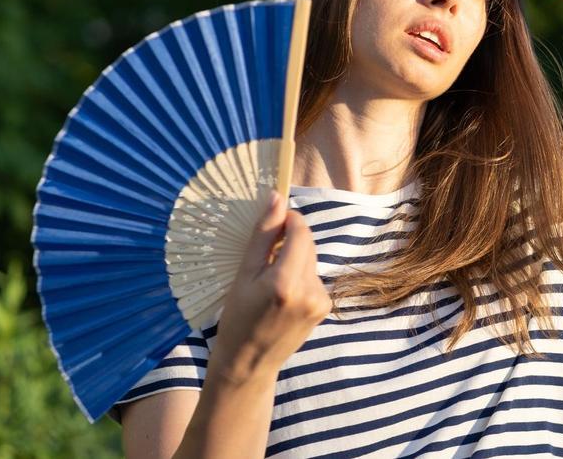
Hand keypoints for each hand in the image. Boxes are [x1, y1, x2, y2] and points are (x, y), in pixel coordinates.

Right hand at [206, 190, 331, 384]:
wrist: (249, 364)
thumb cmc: (237, 319)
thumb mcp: (243, 275)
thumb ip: (263, 236)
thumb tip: (277, 197)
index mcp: (286, 282)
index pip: (300, 232)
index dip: (289, 220)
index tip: (273, 221)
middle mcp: (310, 291)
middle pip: (308, 244)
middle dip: (290, 240)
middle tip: (264, 255)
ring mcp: (321, 301)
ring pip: (310, 260)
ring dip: (294, 260)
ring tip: (269, 282)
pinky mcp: (325, 308)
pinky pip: (313, 278)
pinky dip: (299, 277)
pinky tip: (282, 296)